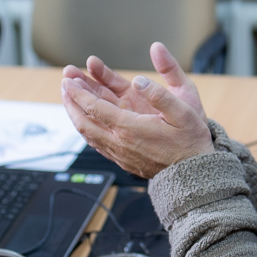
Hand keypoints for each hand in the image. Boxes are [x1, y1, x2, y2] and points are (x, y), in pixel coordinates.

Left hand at [61, 45, 213, 178]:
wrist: (192, 175)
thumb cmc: (190, 142)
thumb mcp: (183, 112)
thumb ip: (159, 94)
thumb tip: (137, 80)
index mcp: (130, 128)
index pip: (94, 108)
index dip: (78, 92)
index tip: (68, 80)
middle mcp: (119, 143)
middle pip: (83, 121)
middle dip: (70, 102)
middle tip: (63, 85)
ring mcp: (118, 153)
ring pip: (87, 134)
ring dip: (75, 115)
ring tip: (69, 100)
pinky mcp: (121, 160)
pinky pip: (96, 143)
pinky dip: (85, 128)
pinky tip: (85, 121)